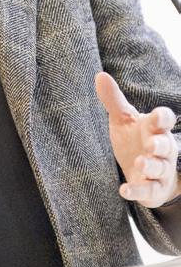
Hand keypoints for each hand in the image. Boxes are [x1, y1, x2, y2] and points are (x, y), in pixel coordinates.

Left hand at [95, 72, 179, 207]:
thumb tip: (99, 75)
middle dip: (160, 145)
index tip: (158, 116)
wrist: (141, 168)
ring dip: (152, 166)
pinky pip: (149, 191)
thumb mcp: (122, 118)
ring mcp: (159, 170)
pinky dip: (138, 191)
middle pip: (167, 145)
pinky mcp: (153, 189)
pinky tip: (124, 190)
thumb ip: (113, 99)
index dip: (163, 118)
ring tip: (140, 162)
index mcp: (154, 128)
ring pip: (161, 168)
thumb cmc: (134, 138)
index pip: (164, 120)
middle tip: (151, 144)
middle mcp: (161, 149)